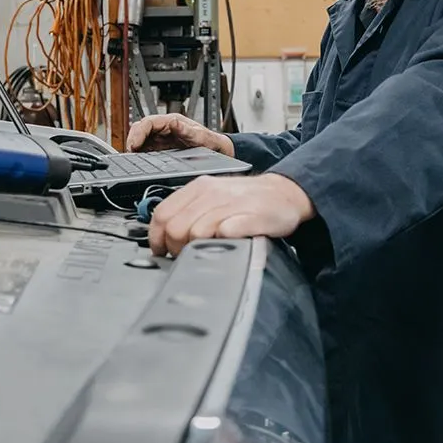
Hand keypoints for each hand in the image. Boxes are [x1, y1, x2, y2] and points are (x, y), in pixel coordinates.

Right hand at [127, 112, 233, 155]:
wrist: (219, 152)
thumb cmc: (212, 142)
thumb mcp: (202, 137)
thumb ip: (188, 131)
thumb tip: (174, 122)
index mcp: (172, 122)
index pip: (148, 122)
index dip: (138, 132)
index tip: (133, 145)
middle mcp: (165, 128)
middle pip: (141, 129)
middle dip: (132, 139)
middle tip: (129, 154)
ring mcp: (162, 139)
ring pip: (140, 139)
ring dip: (134, 147)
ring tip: (131, 158)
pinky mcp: (161, 149)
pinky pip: (145, 149)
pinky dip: (139, 154)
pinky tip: (137, 161)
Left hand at [149, 173, 314, 256]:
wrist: (285, 193)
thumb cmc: (247, 200)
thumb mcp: (213, 196)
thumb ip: (190, 210)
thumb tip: (163, 234)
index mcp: (199, 188)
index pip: (162, 213)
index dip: (157, 238)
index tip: (161, 250)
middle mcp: (212, 193)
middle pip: (175, 228)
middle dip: (176, 248)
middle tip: (185, 255)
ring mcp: (231, 204)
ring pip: (196, 233)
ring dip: (196, 249)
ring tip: (205, 253)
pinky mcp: (250, 217)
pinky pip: (225, 233)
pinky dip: (221, 244)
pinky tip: (224, 247)